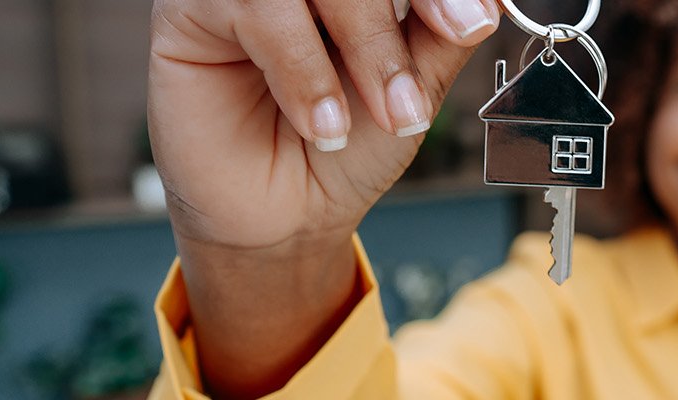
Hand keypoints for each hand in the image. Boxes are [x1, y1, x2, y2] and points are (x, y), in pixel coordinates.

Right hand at [148, 0, 498, 395]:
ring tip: (383, 115)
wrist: (289, 214)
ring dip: (363, 47)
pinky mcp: (193, 7)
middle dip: (399, 24)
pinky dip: (302, 70)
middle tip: (417, 93)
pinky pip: (255, 8)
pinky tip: (321, 123)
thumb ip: (442, 35)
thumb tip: (484, 3)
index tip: (471, 22)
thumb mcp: (413, 87)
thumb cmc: (349, 145)